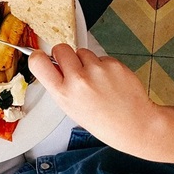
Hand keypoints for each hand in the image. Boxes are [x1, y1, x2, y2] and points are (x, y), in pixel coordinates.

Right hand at [29, 44, 159, 151]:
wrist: (135, 124)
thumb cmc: (103, 121)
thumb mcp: (71, 108)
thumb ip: (60, 86)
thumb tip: (52, 65)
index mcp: (63, 93)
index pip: (38, 62)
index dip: (38, 56)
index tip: (41, 57)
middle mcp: (79, 80)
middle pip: (60, 48)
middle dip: (64, 55)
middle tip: (73, 67)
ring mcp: (97, 70)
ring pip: (82, 52)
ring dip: (86, 61)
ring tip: (96, 80)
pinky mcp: (113, 64)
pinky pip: (101, 57)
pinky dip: (103, 66)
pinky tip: (109, 81)